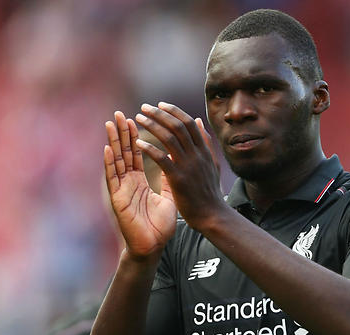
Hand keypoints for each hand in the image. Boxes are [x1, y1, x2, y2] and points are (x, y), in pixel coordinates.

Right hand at [104, 111, 176, 258]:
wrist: (154, 247)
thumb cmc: (159, 226)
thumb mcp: (168, 197)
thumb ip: (169, 178)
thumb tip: (173, 161)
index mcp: (139, 182)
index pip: (136, 154)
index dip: (135, 136)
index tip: (137, 118)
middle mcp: (128, 183)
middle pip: (123, 153)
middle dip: (122, 133)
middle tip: (119, 113)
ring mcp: (121, 189)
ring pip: (116, 161)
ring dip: (113, 141)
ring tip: (110, 123)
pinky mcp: (118, 199)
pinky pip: (113, 178)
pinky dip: (110, 163)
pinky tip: (108, 148)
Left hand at [135, 102, 223, 229]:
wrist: (212, 216)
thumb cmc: (209, 192)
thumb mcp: (212, 163)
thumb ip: (205, 142)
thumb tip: (199, 120)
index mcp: (204, 150)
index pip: (189, 122)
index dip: (174, 111)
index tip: (160, 104)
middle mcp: (197, 155)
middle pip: (177, 126)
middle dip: (159, 114)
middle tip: (144, 107)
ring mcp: (188, 166)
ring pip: (169, 138)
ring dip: (152, 125)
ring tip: (138, 119)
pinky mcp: (178, 179)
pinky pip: (161, 158)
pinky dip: (149, 148)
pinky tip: (138, 142)